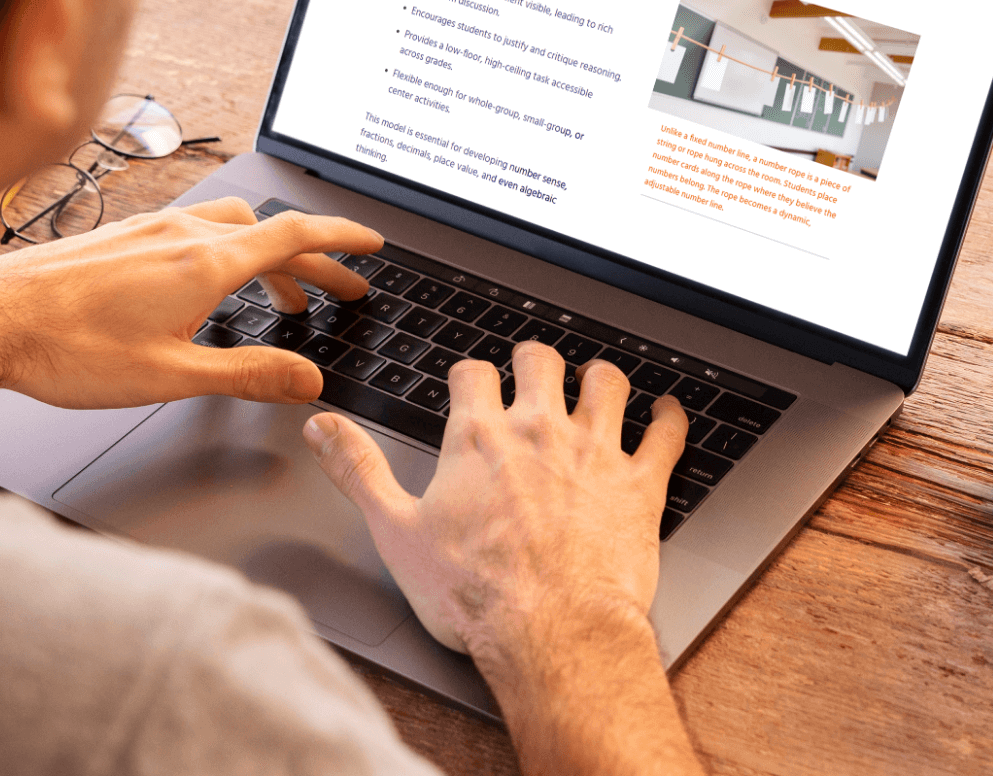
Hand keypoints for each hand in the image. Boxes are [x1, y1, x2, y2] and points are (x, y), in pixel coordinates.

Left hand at [0, 197, 382, 406]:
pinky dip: (226, 252)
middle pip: (270, 232)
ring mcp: (151, 228)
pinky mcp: (124, 235)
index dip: (343, 238)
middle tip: (340, 290)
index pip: (295, 235)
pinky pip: (195, 230)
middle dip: (314, 260)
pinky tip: (210, 285)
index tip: (372, 243)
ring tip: (281, 296)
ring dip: (268, 257)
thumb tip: (306, 380)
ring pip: (232, 228)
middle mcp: (182, 233)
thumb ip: (248, 374)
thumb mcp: (172, 376)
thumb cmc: (64, 349)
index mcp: (205, 262)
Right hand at [305, 342, 705, 775]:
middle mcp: (539, 431)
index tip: (472, 382)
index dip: (471, 375)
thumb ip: (359, 470)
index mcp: (479, 438)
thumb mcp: (396, 531)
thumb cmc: (475, 594)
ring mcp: (595, 452)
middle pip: (542, 362)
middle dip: (536, 360)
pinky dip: (670, 417)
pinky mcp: (640, 484)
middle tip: (534, 368)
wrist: (550, 632)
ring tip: (597, 381)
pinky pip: (665, 433)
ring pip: (606, 383)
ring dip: (601, 378)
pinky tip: (669, 412)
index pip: (473, 375)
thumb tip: (322, 427)